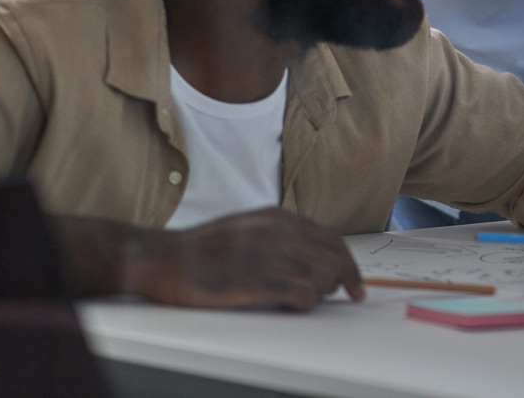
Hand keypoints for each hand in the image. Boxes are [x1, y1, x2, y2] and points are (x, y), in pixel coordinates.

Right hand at [131, 208, 364, 310]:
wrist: (168, 259)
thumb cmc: (204, 248)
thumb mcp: (249, 227)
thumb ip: (280, 235)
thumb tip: (311, 255)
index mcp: (279, 218)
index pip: (330, 240)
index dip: (348, 264)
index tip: (355, 282)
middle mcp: (281, 233)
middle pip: (334, 258)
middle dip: (343, 280)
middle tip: (347, 295)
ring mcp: (272, 255)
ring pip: (323, 277)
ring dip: (321, 293)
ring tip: (305, 298)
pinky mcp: (261, 280)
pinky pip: (304, 294)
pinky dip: (307, 303)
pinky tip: (294, 304)